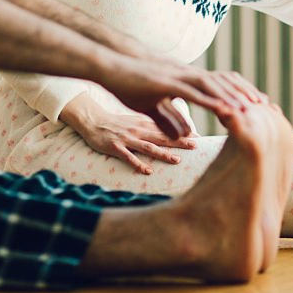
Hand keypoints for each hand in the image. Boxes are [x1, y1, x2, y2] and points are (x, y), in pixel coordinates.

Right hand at [59, 92, 195, 173]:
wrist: (93, 120)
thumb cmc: (117, 123)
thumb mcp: (136, 120)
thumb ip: (152, 126)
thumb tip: (170, 130)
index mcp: (144, 123)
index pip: (167, 129)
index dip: (183, 133)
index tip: (199, 138)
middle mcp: (138, 130)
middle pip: (162, 137)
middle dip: (179, 142)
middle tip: (195, 146)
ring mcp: (127, 139)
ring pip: (148, 147)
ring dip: (163, 154)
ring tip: (177, 160)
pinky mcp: (115, 147)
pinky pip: (128, 157)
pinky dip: (138, 164)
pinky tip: (148, 171)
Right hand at [94, 54, 268, 138]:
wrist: (108, 67)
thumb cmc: (128, 85)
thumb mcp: (152, 106)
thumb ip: (170, 119)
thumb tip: (186, 135)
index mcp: (186, 78)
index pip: (220, 82)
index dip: (239, 92)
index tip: (257, 103)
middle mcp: (186, 74)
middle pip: (223, 82)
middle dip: (245, 93)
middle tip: (265, 106)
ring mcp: (177, 77)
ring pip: (213, 86)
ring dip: (233, 98)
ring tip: (251, 110)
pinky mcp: (166, 83)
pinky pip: (194, 93)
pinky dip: (212, 102)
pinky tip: (224, 111)